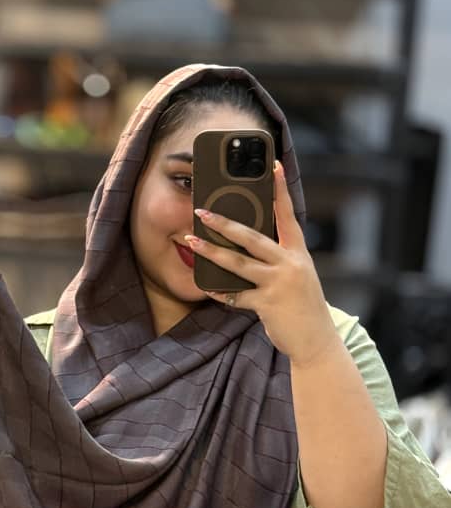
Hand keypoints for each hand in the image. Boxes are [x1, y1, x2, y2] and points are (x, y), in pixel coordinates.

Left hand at [184, 162, 338, 367]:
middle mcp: (290, 264)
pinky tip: (206, 288)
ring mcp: (278, 284)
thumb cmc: (303, 306)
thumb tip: (246, 245)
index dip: (280, 189)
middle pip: (252, 237)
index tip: (273, 165)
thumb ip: (277, 259)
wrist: (317, 342)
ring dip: (211, 252)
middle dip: (224, 223)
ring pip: (238, 264)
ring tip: (190, 241)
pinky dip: (219, 293)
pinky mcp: (267, 305)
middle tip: (202, 211)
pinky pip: (235, 296)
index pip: (287, 214)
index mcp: (298, 253)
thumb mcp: (298, 276)